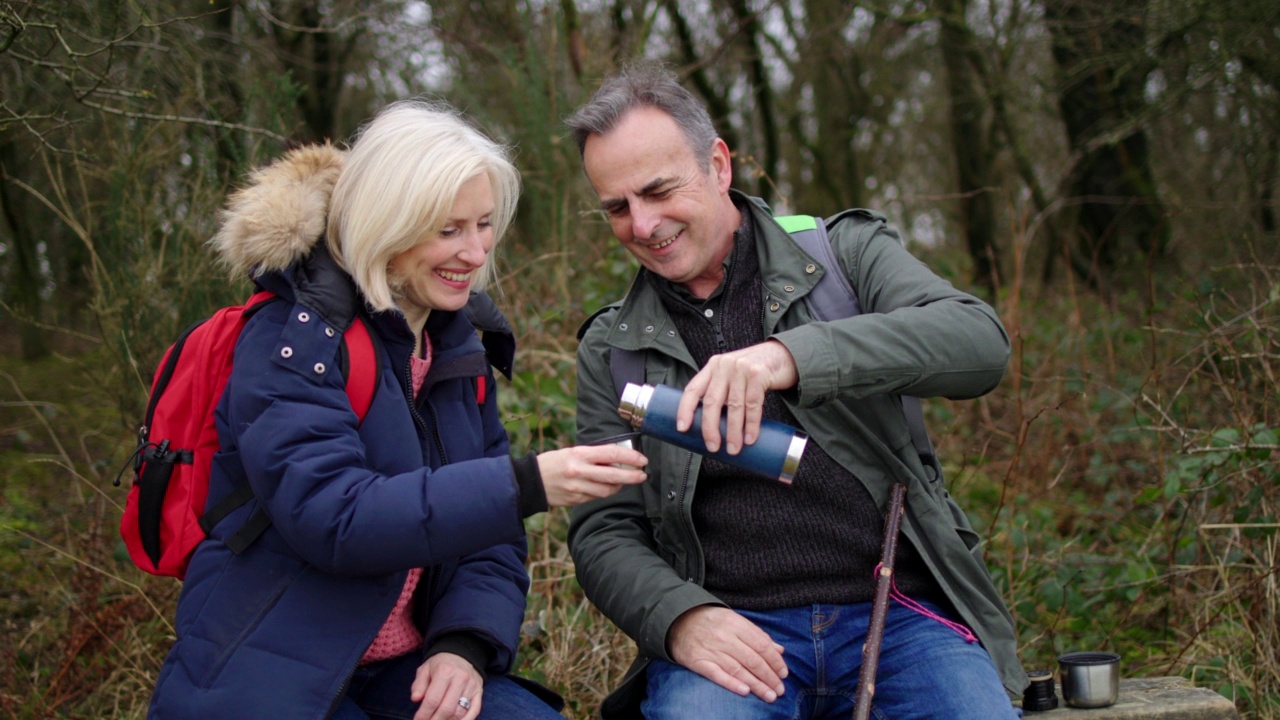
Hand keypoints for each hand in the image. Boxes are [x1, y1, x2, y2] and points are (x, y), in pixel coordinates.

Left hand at [410, 652, 481, 719]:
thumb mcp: (425, 669)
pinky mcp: (479, 693)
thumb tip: (415, 699)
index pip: (433, 699)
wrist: (462, 654)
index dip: (424, 714)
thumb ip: (418, 684)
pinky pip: (474, 711)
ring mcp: (471, 687)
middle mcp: (460, 679)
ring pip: (459, 713)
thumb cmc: (441, 664)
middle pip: (447, 709)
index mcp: (444, 672)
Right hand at [536, 445, 647, 506]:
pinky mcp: (575, 500)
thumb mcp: (572, 451)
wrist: (531, 481)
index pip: (612, 454)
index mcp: (580, 454)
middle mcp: (579, 471)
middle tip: (643, 475)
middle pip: (614, 475)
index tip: (642, 460)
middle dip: (632, 476)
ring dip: (619, 486)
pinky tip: (605, 487)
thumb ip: (594, 455)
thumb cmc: (554, 462)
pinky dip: (604, 492)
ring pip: (608, 490)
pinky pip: (597, 497)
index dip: (630, 458)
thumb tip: (619, 458)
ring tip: (622, 481)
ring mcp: (577, 488)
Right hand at [668, 605, 787, 701]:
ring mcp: (711, 650)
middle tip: (780, 690)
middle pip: (752, 659)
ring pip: (738, 669)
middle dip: (769, 676)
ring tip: (770, 696)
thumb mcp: (734, 620)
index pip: (761, 644)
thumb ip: (756, 635)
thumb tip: (779, 650)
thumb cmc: (711, 621)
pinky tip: (745, 691)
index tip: (784, 673)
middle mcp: (724, 636)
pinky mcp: (698, 661)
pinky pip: (717, 674)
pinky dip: (731, 683)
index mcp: (735, 623)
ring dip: (757, 685)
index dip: (775, 660)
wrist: (677, 620)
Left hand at [675, 340, 798, 453]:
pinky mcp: (759, 374)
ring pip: (733, 406)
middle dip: (710, 428)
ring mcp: (741, 368)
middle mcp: (724, 366)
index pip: (693, 389)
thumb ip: (721, 391)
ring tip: (734, 448)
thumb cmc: (755, 371)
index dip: (685, 409)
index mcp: (713, 367)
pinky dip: (751, 424)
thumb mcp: (732, 375)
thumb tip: (710, 426)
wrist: (783, 355)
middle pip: (712, 401)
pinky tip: (750, 438)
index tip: (682, 428)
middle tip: (713, 446)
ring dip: (733, 431)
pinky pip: (753, 405)